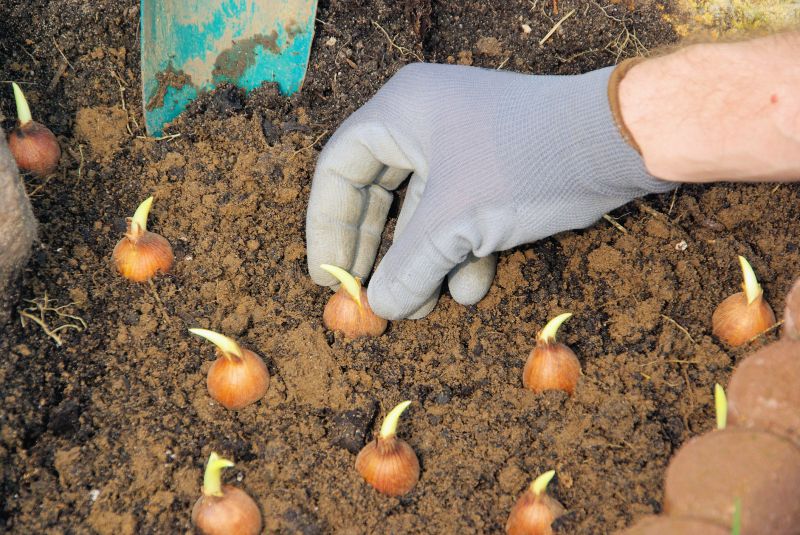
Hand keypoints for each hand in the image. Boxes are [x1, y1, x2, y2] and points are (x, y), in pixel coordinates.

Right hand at [306, 63, 672, 319]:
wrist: (619, 142)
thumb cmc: (526, 163)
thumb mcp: (455, 221)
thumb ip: (407, 267)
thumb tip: (378, 308)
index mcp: (401, 110)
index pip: (340, 170)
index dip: (328, 229)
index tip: (326, 279)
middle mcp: (425, 120)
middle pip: (378, 194)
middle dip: (378, 252)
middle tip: (368, 299)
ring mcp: (461, 143)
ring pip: (421, 210)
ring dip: (420, 261)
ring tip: (419, 308)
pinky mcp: (494, 167)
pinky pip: (459, 212)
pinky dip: (459, 252)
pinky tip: (467, 290)